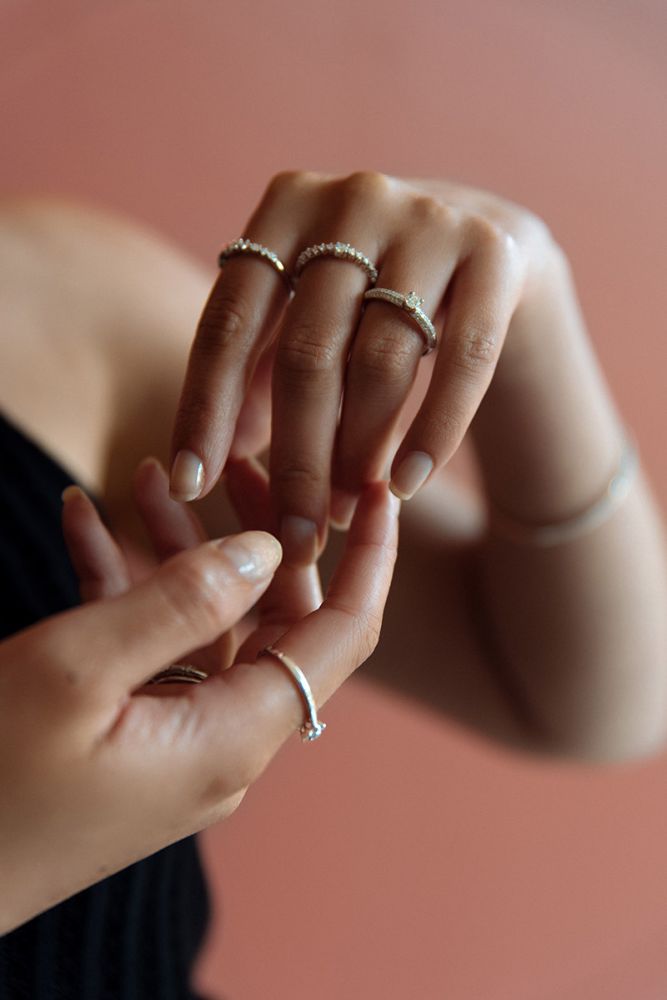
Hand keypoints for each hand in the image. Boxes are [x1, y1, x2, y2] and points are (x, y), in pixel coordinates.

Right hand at [0, 459, 397, 932]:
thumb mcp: (79, 671)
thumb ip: (182, 602)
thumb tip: (266, 551)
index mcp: (234, 735)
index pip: (342, 635)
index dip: (370, 559)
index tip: (380, 489)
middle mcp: (223, 742)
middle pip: (275, 621)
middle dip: (258, 534)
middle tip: (233, 463)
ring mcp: (178, 742)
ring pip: (206, 626)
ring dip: (178, 550)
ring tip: (143, 475)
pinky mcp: (134, 739)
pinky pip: (150, 652)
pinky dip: (126, 587)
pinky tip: (82, 521)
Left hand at [169, 171, 557, 561]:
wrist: (488, 243)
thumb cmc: (373, 294)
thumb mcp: (307, 317)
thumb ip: (258, 375)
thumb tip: (208, 466)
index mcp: (285, 207)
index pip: (228, 322)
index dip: (205, 409)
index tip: (187, 486)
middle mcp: (353, 198)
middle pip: (307, 354)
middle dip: (295, 460)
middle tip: (294, 534)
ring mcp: (429, 219)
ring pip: (380, 363)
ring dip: (359, 455)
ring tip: (347, 514)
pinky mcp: (495, 253)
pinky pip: (461, 361)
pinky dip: (432, 432)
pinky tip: (408, 487)